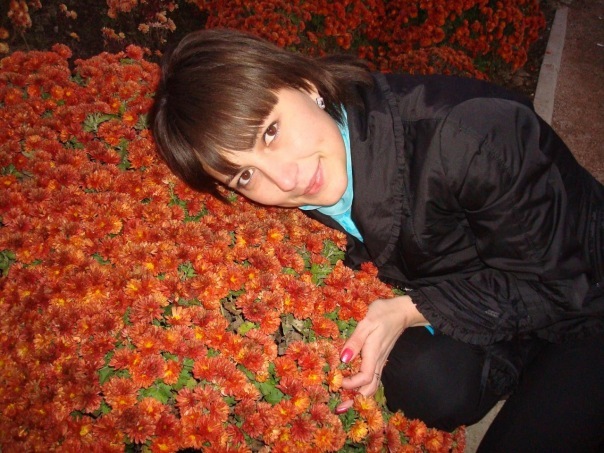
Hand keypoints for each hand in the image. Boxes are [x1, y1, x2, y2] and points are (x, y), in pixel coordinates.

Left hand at [335, 295, 425, 413]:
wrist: (401, 311)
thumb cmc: (383, 313)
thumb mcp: (366, 322)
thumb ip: (355, 341)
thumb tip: (343, 359)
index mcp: (374, 353)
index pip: (364, 378)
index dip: (351, 384)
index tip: (337, 382)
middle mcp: (378, 361)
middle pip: (370, 389)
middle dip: (355, 399)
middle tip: (339, 406)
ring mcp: (380, 361)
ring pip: (372, 385)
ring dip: (359, 395)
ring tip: (344, 401)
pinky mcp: (380, 359)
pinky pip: (372, 378)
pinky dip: (362, 386)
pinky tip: (353, 386)